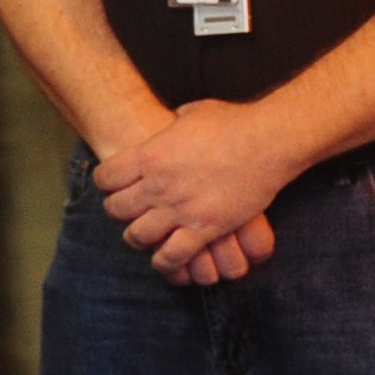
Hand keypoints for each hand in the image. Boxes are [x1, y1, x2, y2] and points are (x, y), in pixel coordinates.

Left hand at [98, 98, 303, 278]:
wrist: (268, 142)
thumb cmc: (233, 123)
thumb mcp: (192, 113)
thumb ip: (173, 125)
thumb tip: (171, 123)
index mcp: (150, 154)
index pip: (106, 178)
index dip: (106, 183)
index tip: (114, 185)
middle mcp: (158, 184)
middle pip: (116, 209)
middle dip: (118, 211)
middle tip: (129, 211)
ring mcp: (180, 209)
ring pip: (138, 236)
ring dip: (137, 237)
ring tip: (145, 235)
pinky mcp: (205, 229)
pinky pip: (172, 256)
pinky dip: (165, 261)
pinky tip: (167, 256)